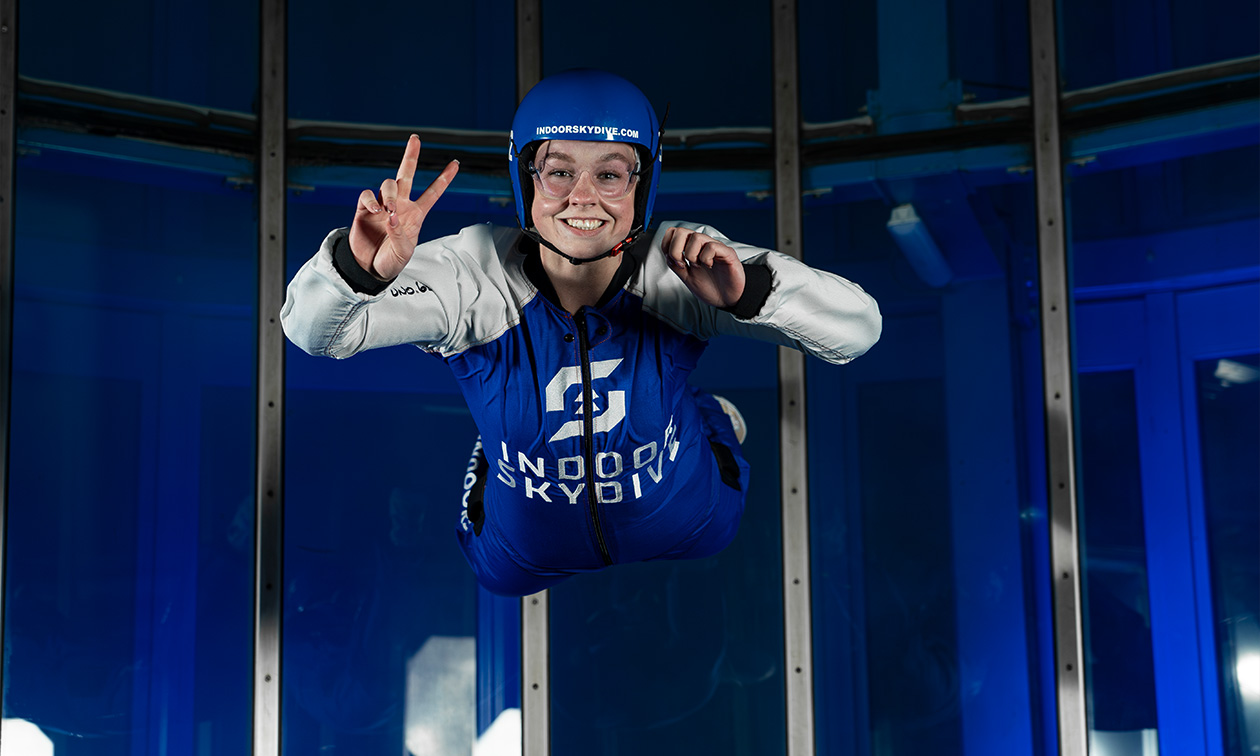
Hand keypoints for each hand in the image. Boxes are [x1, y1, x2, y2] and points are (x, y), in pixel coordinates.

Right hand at [349, 135, 459, 280]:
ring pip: (388, 185)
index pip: (433, 193)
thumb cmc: (390, 261)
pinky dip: (371, 200)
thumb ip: (399, 235)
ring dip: (390, 194)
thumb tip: (391, 217)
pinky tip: (375, 210)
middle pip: (407, 175)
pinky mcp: (363, 209)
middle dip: (411, 156)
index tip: (455, 164)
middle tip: (415, 139)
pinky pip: (367, 195)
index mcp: (415, 215)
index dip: (444, 178)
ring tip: (388, 210)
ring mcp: (382, 206)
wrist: (369, 268)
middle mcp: (400, 205)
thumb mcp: (403, 252)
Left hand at [661, 226, 745, 308]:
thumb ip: (676, 266)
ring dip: (691, 255)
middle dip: (675, 250)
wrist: (727, 299)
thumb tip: (667, 255)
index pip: (673, 233)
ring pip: (696, 237)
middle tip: (682, 264)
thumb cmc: (711, 288)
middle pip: (681, 231)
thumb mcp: (687, 277)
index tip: (673, 261)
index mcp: (692, 248)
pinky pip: (712, 247)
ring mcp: (715, 247)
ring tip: (697, 266)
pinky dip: (706, 258)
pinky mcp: (727, 253)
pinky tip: (709, 266)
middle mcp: (702, 245)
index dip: (667, 245)